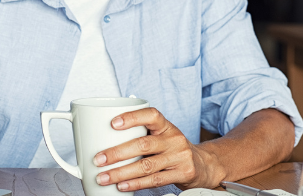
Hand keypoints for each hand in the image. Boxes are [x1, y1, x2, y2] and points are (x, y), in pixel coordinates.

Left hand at [93, 108, 225, 190]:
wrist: (203, 164)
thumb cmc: (173, 149)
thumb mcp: (162, 136)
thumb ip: (141, 135)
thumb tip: (103, 140)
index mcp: (166, 126)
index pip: (151, 115)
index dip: (132, 117)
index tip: (112, 123)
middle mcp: (174, 139)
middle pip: (143, 144)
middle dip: (117, 153)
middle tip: (99, 159)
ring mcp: (179, 157)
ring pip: (146, 165)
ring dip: (121, 172)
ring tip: (104, 177)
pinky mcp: (182, 173)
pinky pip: (155, 180)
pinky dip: (135, 184)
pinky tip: (121, 186)